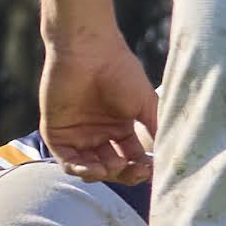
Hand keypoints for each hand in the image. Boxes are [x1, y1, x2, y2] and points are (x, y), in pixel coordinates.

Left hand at [37, 26, 159, 180]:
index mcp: (120, 127)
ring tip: (113, 167)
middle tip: (135, 171)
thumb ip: (155, 129)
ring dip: (102, 174)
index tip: (151, 170)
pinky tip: (95, 168)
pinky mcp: (57, 133)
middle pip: (111, 167)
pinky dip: (80, 168)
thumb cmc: (120, 72)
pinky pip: (67, 160)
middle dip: (124, 174)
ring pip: (89, 168)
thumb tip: (169, 157)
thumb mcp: (146, 103)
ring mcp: (77, 133)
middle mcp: (99, 133)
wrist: (89, 51)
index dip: (141, 168)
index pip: (131, 158)